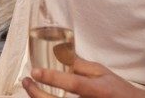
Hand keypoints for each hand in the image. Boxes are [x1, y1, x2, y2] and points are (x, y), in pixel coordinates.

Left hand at [22, 56, 144, 97]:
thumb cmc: (116, 90)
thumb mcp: (101, 72)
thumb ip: (79, 64)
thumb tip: (59, 50)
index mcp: (98, 90)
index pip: (74, 84)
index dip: (53, 78)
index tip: (35, 72)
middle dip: (37, 93)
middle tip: (27, 80)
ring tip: (29, 86)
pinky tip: (40, 95)